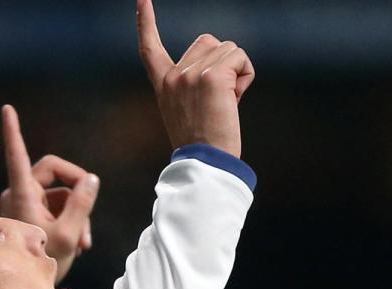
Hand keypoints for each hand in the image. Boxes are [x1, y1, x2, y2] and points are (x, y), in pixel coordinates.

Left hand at [0, 104, 98, 283]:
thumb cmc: (42, 263)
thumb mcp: (68, 235)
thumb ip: (81, 204)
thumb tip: (91, 180)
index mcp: (22, 194)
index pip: (18, 156)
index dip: (13, 132)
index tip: (7, 109)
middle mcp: (20, 194)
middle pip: (53, 172)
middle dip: (76, 191)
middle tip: (89, 213)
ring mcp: (24, 203)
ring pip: (58, 194)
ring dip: (76, 213)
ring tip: (84, 243)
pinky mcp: (30, 214)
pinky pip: (55, 206)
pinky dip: (69, 220)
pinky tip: (77, 244)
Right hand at [136, 0, 254, 157]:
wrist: (205, 164)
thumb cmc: (203, 144)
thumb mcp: (187, 110)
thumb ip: (194, 84)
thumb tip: (222, 68)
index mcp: (163, 84)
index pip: (150, 48)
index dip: (146, 22)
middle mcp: (174, 75)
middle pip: (209, 42)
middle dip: (223, 64)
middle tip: (219, 100)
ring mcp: (191, 74)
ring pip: (229, 50)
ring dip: (237, 72)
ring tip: (226, 103)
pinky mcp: (212, 77)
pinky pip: (241, 59)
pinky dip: (246, 76)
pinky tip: (236, 100)